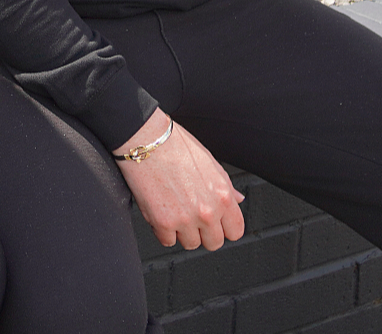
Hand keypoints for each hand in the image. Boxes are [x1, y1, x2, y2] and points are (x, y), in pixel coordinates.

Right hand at [114, 108, 244, 249]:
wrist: (143, 137)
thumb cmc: (172, 143)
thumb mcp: (208, 160)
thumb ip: (226, 185)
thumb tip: (238, 199)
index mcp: (222, 195)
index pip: (235, 231)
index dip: (223, 227)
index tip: (214, 221)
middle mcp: (208, 211)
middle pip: (213, 242)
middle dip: (202, 231)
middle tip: (189, 214)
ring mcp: (186, 219)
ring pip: (190, 244)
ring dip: (181, 231)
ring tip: (172, 209)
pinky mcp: (163, 222)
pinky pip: (167, 241)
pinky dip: (162, 230)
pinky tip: (159, 211)